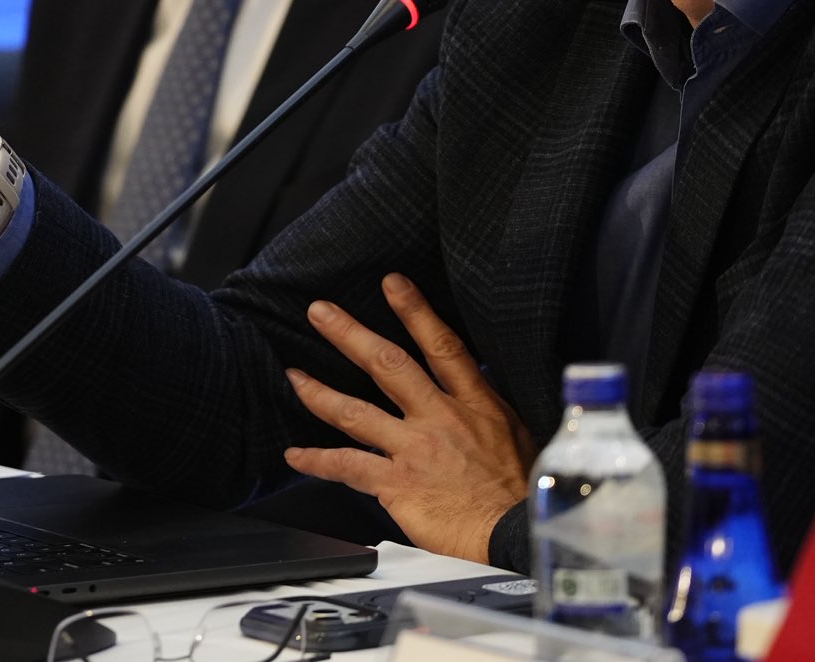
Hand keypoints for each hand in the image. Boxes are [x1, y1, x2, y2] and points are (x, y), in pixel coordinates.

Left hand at [282, 274, 535, 562]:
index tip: (392, 283)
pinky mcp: (397, 483)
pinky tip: (296, 455)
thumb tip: (474, 381)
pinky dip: (317, 460)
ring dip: (320, 393)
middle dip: (349, 334)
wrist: (516, 531)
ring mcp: (414, 448)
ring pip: (356, 412)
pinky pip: (348, 465)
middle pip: (387, 364)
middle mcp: (439, 417)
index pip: (442, 346)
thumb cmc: (520, 489)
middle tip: (320, 312)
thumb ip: (486, 404)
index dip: (415, 311)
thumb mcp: (516, 432)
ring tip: (294, 376)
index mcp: (474, 402)